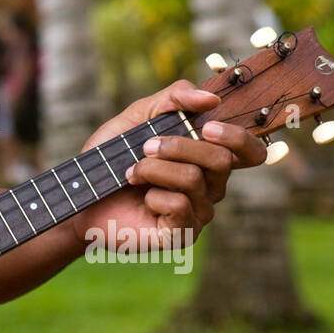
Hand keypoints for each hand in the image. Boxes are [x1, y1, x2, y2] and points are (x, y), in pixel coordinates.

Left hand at [63, 79, 267, 253]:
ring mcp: (198, 213)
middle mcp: (211, 187)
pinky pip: (179, 205)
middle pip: (221, 160)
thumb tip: (211, 98)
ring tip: (131, 172)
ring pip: (194, 179)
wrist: (82, 194)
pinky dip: (153, 194)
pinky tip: (141, 199)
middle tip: (146, 146)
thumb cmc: (113, 156)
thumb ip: (173, 99)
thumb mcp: (138, 116)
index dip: (238, 138)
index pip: (250, 152)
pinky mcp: (181, 234)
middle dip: (178, 145)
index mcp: (207, 159)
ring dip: (154, 168)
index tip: (205, 127)